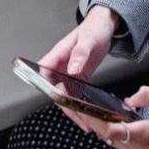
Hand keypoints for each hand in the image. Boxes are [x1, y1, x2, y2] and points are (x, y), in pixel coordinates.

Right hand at [39, 4, 119, 131]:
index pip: (43, 72)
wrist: (105, 26)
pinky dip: (81, 105)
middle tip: (77, 116)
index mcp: (58, 54)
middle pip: (54, 89)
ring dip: (74, 109)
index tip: (57, 95)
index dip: (47, 85)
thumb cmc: (94, 27)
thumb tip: (72, 69)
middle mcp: (60, 66)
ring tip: (85, 122)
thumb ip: (80, 54)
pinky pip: (76, 95)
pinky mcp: (78, 78)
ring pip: (65, 95)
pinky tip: (89, 115)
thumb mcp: (89, 39)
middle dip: (65, 105)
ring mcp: (69, 73)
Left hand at [72, 86, 148, 148]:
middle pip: (106, 136)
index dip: (93, 119)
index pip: (109, 130)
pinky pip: (121, 146)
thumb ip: (146, 95)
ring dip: (104, 128)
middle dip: (95, 121)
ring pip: (112, 142)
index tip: (82, 107)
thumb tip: (129, 98)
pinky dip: (115, 134)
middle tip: (82, 105)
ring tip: (97, 111)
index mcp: (144, 136)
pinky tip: (115, 122)